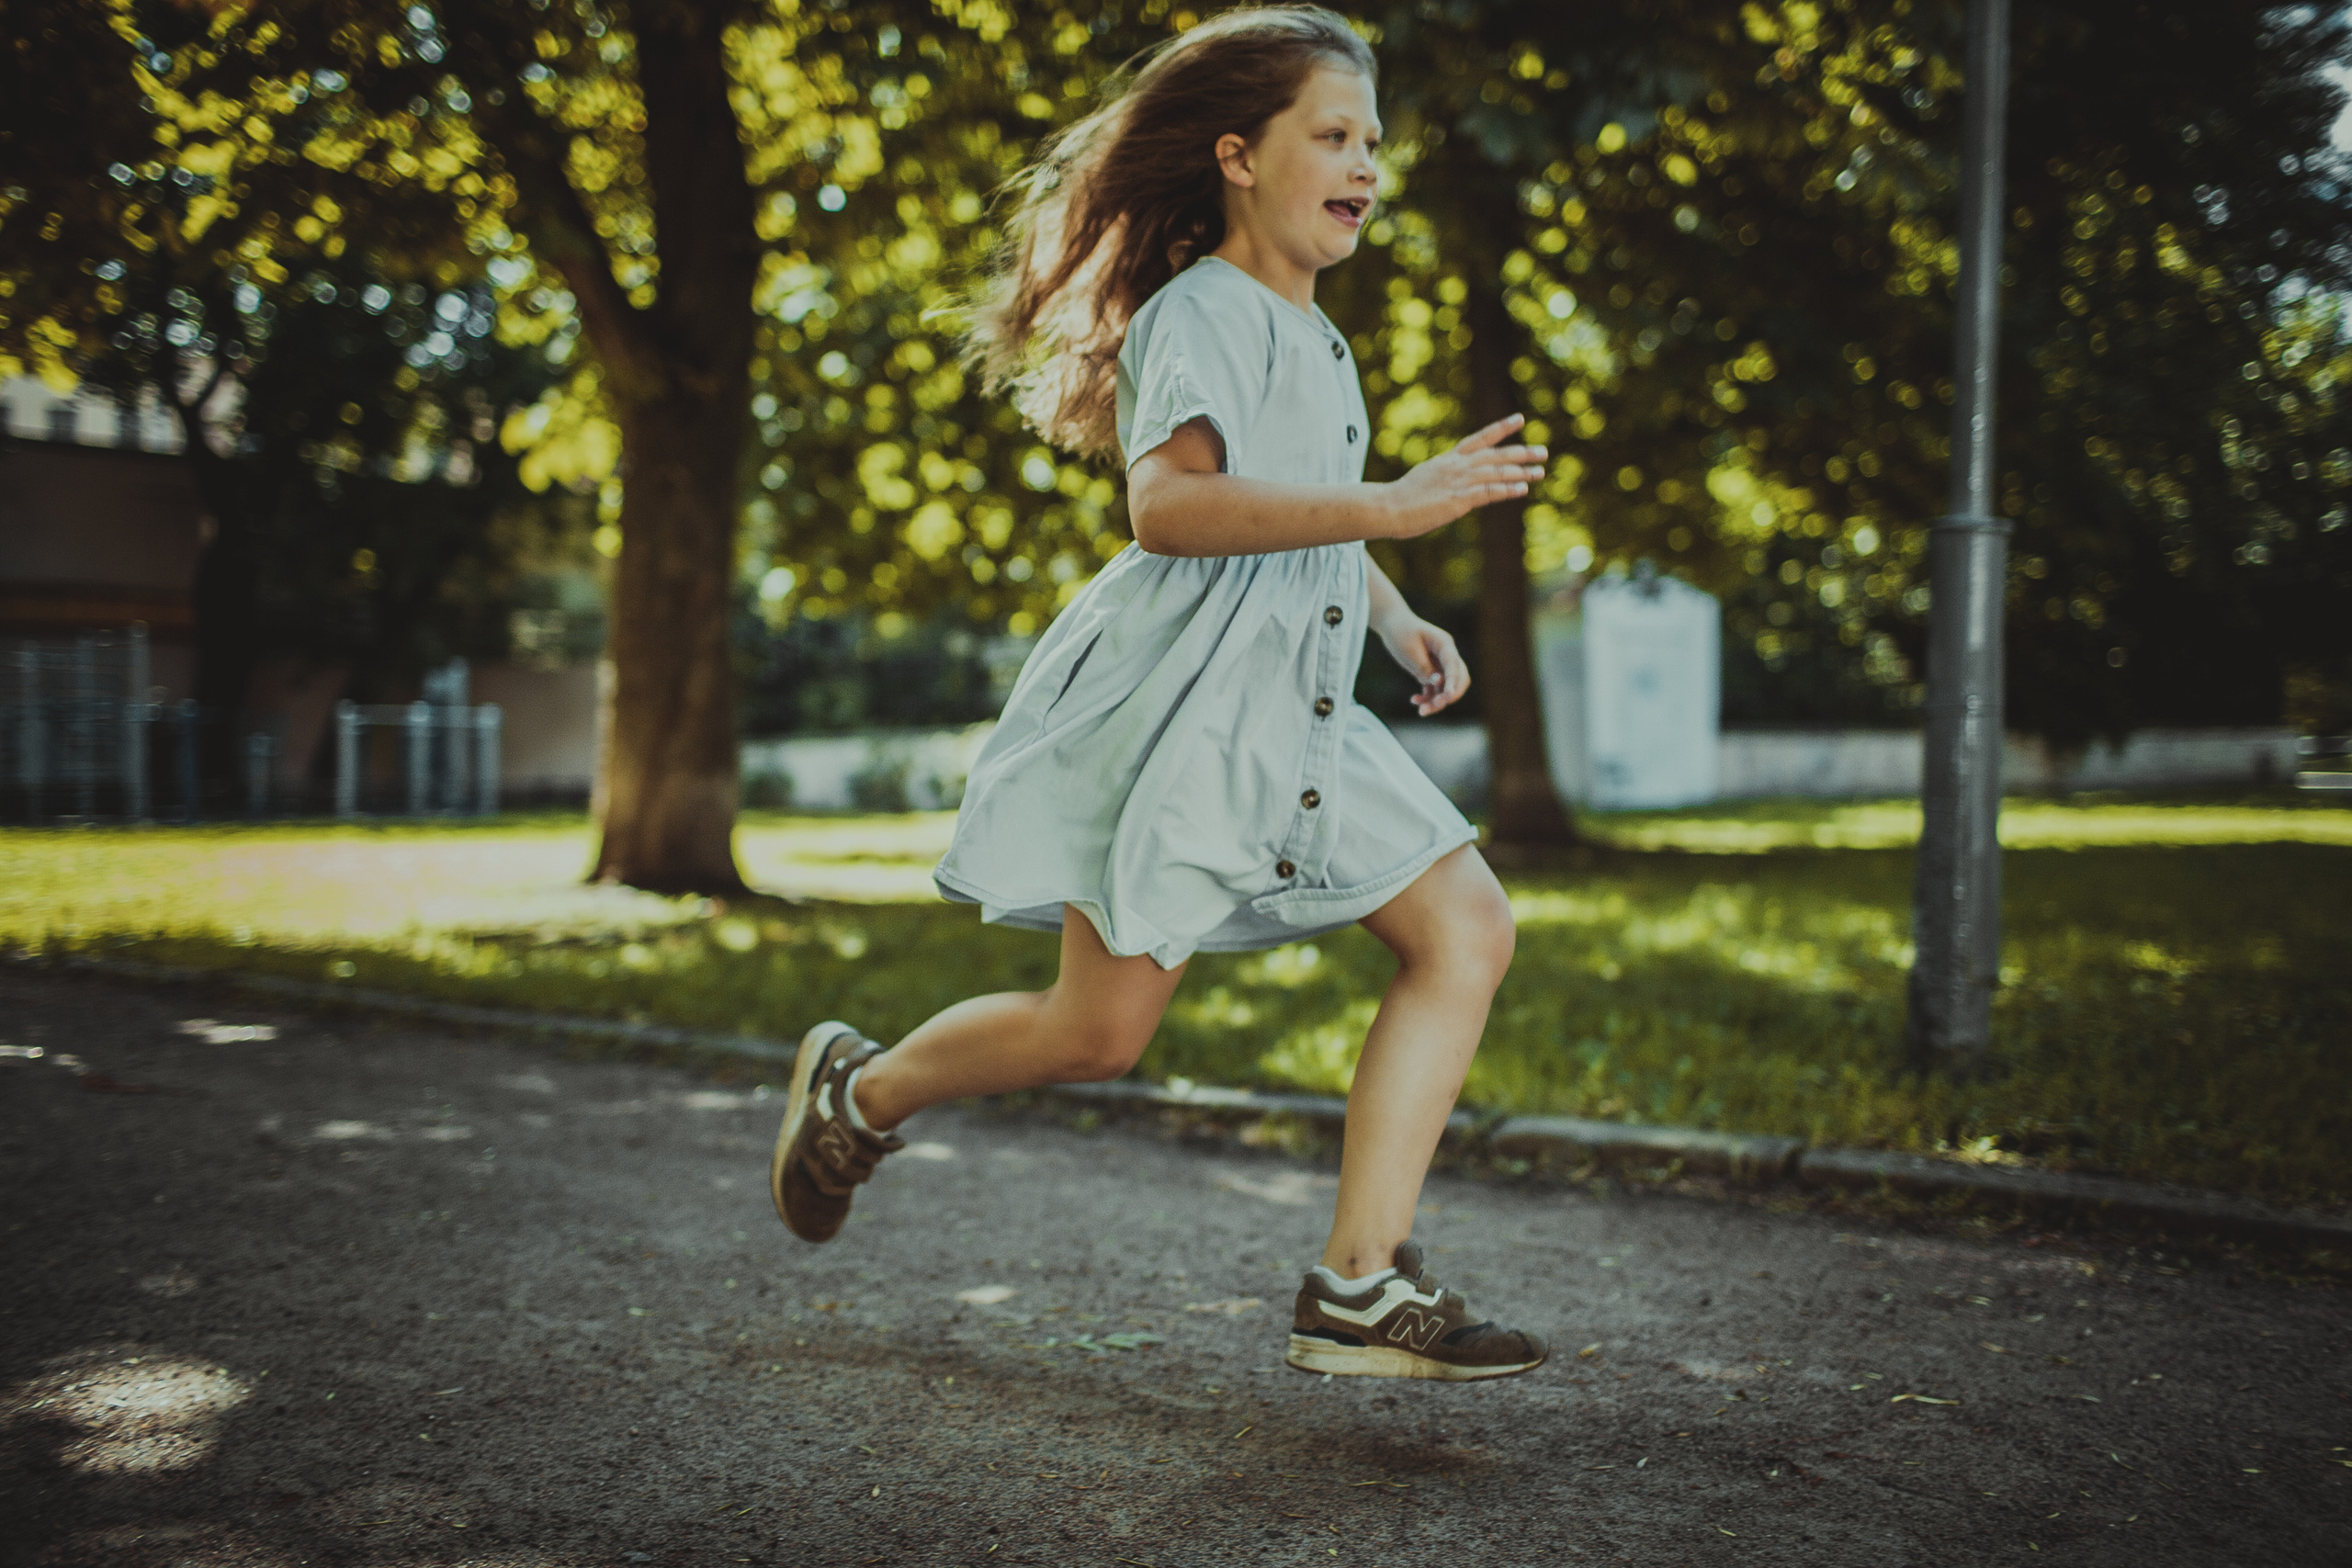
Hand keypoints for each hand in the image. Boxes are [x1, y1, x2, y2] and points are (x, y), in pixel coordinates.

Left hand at [1374, 609, 1469, 716]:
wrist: (1391, 623)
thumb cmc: (1400, 632)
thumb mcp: (1409, 650)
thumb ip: (1424, 667)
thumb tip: (1438, 682)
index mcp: (1445, 644)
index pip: (1454, 665)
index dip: (1453, 682)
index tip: (1448, 697)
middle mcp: (1446, 655)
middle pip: (1458, 679)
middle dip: (1449, 695)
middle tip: (1435, 705)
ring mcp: (1440, 664)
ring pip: (1446, 688)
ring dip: (1437, 701)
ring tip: (1422, 711)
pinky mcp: (1430, 672)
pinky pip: (1434, 689)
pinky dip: (1427, 697)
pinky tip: (1414, 700)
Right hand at [1377, 413, 1548, 539]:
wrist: (1386, 507)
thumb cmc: (1399, 499)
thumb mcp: (1424, 480)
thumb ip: (1443, 479)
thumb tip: (1454, 484)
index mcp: (1447, 460)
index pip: (1478, 439)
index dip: (1500, 429)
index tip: (1520, 420)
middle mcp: (1455, 467)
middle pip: (1494, 455)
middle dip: (1521, 452)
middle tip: (1543, 451)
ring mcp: (1457, 482)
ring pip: (1495, 472)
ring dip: (1520, 472)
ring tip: (1540, 472)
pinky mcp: (1458, 500)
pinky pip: (1487, 492)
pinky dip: (1506, 489)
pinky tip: (1521, 490)